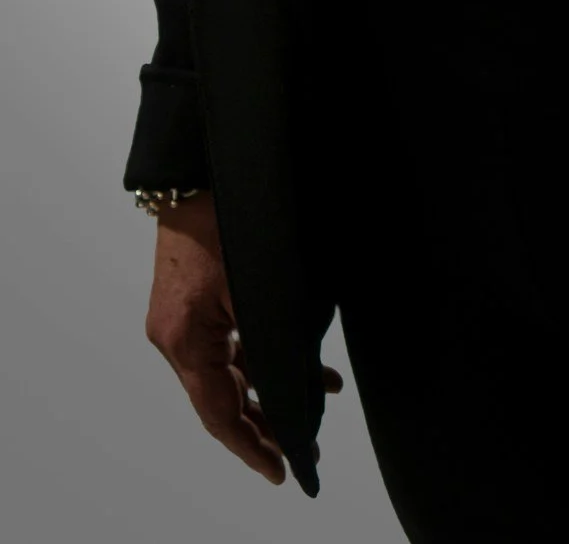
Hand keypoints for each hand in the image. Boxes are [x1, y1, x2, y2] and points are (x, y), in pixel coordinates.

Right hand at [144, 192, 342, 482]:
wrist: (198, 170)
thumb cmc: (226, 218)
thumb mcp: (258, 284)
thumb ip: (274, 339)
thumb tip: (301, 382)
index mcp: (185, 340)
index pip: (219, 413)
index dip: (251, 446)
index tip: (280, 470)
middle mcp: (176, 338)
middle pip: (222, 400)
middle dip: (264, 427)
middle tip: (301, 452)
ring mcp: (183, 322)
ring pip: (229, 374)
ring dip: (271, 389)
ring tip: (319, 399)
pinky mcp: (194, 304)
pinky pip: (230, 346)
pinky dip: (262, 358)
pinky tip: (303, 361)